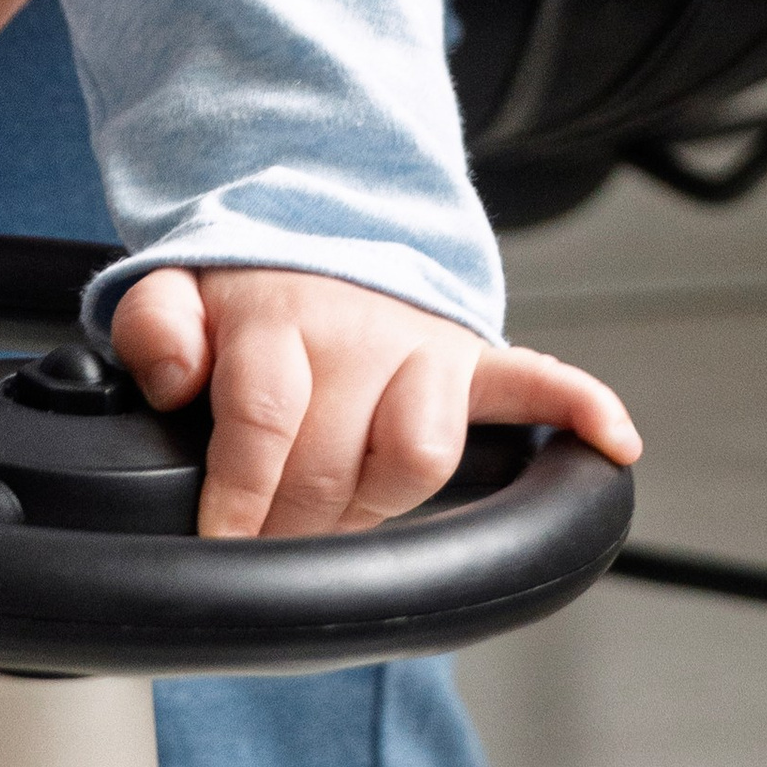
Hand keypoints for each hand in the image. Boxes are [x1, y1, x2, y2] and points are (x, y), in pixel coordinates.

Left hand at [110, 265, 636, 539]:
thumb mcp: (173, 293)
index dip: (240, 496)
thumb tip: (175, 378)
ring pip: (422, 451)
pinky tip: (612, 443)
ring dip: (380, 503)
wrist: (316, 223)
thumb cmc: (244, 289)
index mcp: (279, 317)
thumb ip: (154, 331)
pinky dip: (581, 408)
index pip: (266, 418)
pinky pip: (538, 381)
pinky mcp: (474, 362)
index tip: (222, 542)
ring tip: (342, 519)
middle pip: (335, 462)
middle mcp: (360, 332)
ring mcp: (425, 347)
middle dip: (290, 526)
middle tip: (261, 542)